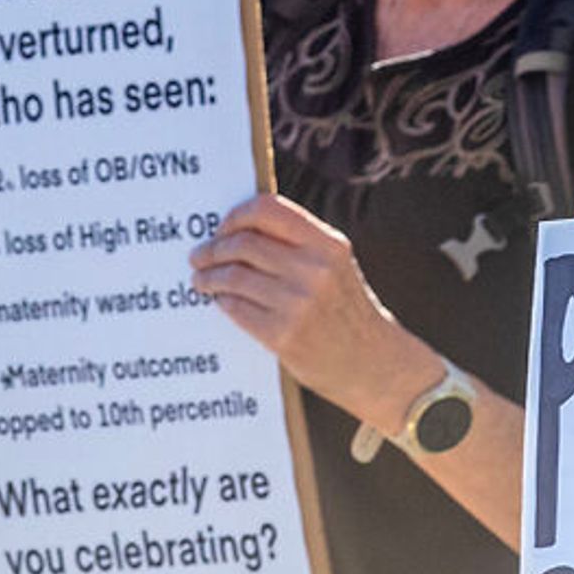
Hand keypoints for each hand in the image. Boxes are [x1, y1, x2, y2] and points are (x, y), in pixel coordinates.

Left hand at [189, 194, 413, 410]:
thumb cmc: (346, 310)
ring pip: (234, 276)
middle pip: (244, 243)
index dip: (236, 216)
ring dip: (209, 276)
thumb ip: (297, 243)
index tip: (221, 227)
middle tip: (199, 255)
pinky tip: (219, 300)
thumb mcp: (334, 265)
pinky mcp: (283, 335)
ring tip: (201, 279)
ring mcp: (298, 304)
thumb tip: (240, 228)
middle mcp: (315, 270)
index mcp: (328, 244)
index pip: (268, 210)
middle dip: (213, 248)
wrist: (373, 363)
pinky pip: (236, 307)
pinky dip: (222, 300)